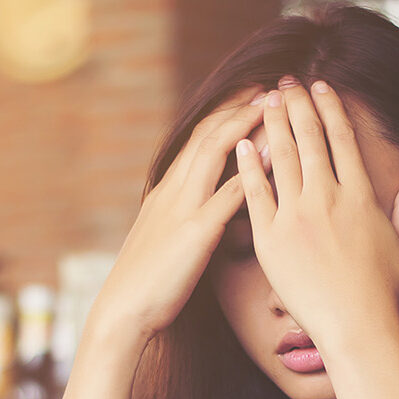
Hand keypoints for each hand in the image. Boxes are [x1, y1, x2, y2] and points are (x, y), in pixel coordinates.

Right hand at [92, 90, 267, 344]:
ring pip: (215, 152)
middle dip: (239, 107)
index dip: (226, 115)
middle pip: (208, 134)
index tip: (252, 97)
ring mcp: (183, 209)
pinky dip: (251, 173)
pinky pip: (226, 195)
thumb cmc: (148, 286)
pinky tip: (274, 159)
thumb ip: (186, 222)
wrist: (124, 311)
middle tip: (271, 87)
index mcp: (167, 192)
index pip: (198, 140)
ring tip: (274, 106)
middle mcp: (173, 191)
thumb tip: (208, 216)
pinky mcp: (195, 233)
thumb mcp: (167, 243)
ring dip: (246, 125)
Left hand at [234, 78, 398, 353]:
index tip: (321, 87)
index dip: (330, 108)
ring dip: (271, 124)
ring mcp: (296, 217)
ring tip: (262, 101)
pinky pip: (255, 194)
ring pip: (281, 158)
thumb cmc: (385, 294)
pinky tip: (241, 145)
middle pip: (309, 138)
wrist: (355, 326)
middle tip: (284, 82)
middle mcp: (327, 198)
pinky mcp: (270, 239)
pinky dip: (247, 166)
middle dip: (296, 104)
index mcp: (360, 196)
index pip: (342, 139)